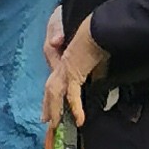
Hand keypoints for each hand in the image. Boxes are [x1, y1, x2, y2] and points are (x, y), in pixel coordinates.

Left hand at [44, 15, 106, 129]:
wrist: (99, 25)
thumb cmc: (99, 33)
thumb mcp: (98, 56)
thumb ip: (95, 69)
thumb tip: (96, 80)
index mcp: (66, 58)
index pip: (57, 79)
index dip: (54, 94)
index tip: (56, 105)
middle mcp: (62, 63)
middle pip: (50, 87)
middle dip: (49, 105)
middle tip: (48, 121)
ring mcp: (65, 67)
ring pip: (54, 92)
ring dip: (54, 109)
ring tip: (55, 124)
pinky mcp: (73, 70)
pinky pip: (71, 93)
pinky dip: (75, 107)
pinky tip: (79, 120)